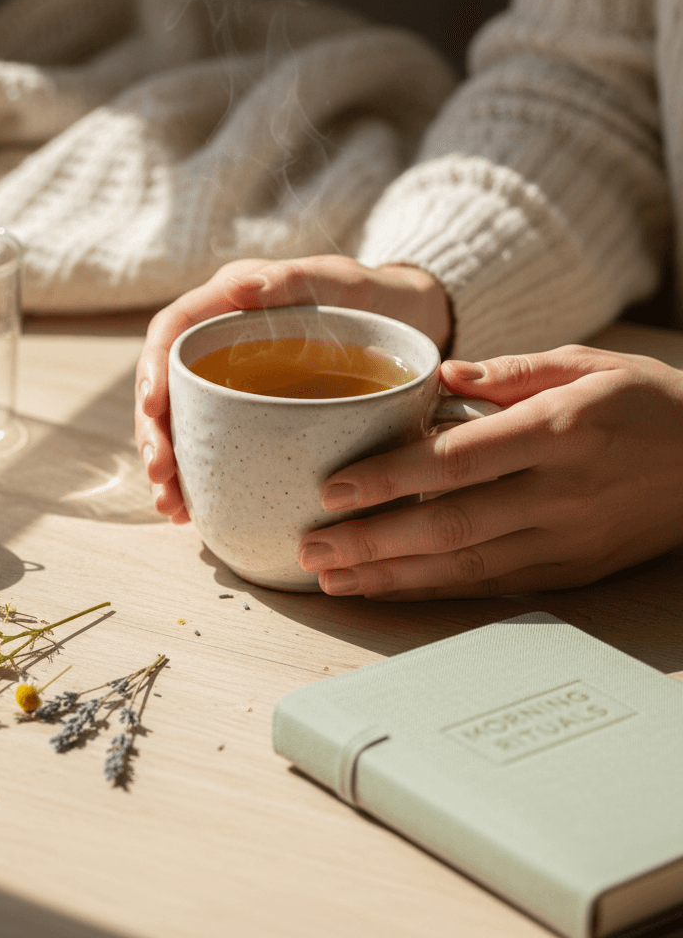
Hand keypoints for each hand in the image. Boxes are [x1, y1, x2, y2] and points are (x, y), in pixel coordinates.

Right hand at [134, 255, 451, 521]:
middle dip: (155, 433)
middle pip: (168, 387)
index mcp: (228, 304)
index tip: (153, 408)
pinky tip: (192, 513)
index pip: (171, 332)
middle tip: (160, 475)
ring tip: (171, 506)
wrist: (408, 324)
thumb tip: (238, 288)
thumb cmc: (374, 296)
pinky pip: (214, 446)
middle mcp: (221, 345)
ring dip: (170, 466)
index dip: (153, 369)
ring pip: (183, 424)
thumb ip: (294, 279)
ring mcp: (233, 384)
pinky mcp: (250, 416)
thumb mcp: (341, 281)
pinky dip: (199, 479)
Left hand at [297, 345, 682, 598]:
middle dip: (372, 542)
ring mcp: (567, 541)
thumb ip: (512, 369)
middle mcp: (560, 492)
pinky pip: (490, 587)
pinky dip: (433, 592)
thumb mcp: (588, 364)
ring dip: (390, 576)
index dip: (388, 479)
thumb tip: (443, 371)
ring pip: (464, 567)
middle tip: (310, 549)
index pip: (456, 460)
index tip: (331, 491)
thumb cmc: (646, 402)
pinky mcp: (571, 572)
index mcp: (559, 430)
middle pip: (450, 525)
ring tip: (331, 580)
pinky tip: (387, 591)